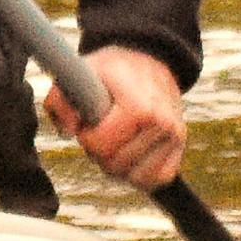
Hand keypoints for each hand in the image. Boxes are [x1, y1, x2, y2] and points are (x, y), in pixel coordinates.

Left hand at [47, 46, 187, 190]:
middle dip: (99, 151)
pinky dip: (137, 173)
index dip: (85, 136)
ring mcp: (175, 139)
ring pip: (134, 178)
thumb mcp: (81, 73)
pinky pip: (154, 180)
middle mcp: (163, 125)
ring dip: (117, 164)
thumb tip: (67, 132)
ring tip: (114, 140)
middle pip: (114, 165)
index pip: (101, 146)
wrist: (149, 60)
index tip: (88, 120)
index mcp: (140, 108)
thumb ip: (60, 100)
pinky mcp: (179, 150)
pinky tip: (128, 153)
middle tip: (101, 129)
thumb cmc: (111, 71)